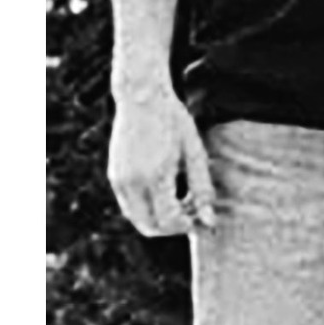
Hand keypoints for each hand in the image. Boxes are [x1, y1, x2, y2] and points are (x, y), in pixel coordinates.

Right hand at [107, 85, 214, 235]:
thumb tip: (209, 219)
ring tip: (182, 201)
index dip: (187, 225)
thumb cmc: (175, 121)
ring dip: (158, 220)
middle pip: (149, 227)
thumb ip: (202, 188)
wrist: (141, 97)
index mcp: (155, 176)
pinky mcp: (114, 176)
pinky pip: (129, 205)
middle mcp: (132, 183)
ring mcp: (119, 181)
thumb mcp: (195, 152)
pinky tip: (167, 191)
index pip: (168, 221)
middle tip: (192, 213)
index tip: (201, 218)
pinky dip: (147, 208)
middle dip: (171, 227)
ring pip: (137, 219)